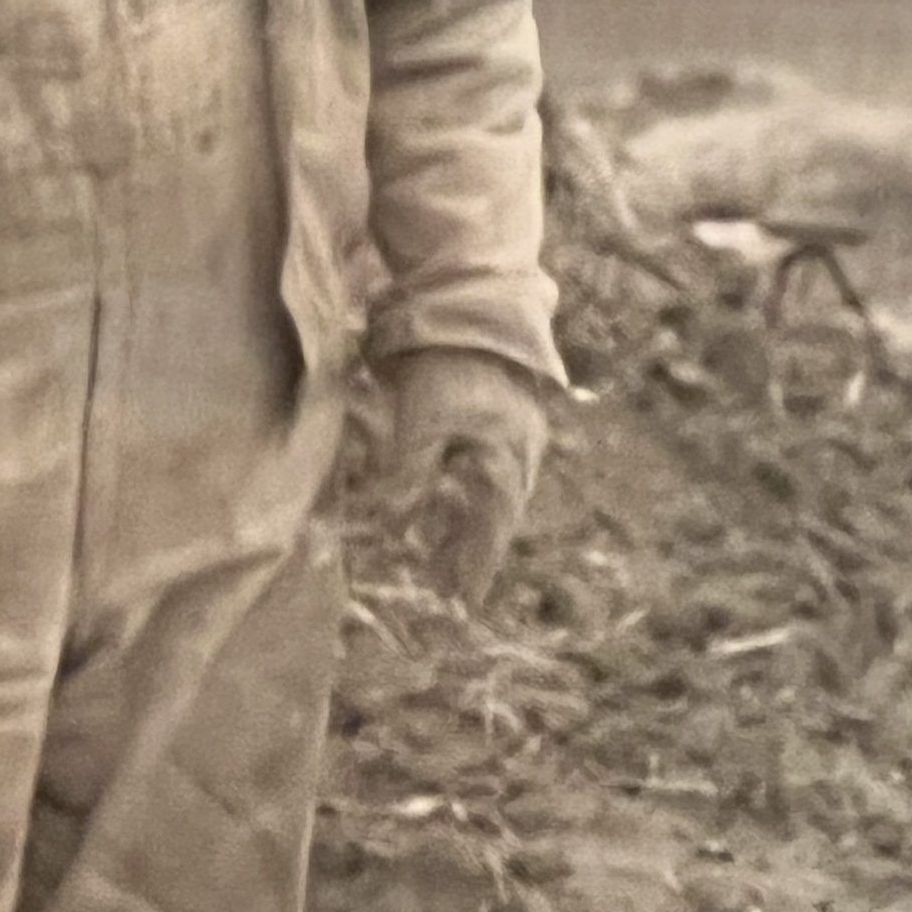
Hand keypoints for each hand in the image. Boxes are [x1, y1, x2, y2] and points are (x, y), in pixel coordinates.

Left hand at [378, 351, 547, 611]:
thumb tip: (396, 528)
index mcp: (504, 462)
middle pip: (491, 518)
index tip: (465, 604)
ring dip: (461, 524)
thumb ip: (410, 478)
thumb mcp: (420, 425)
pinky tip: (441, 502)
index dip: (476, 568)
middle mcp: (515, 453)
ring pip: (485, 494)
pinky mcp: (495, 417)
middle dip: (466, 552)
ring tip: (436, 555)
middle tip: (443, 590)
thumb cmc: (444, 366)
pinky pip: (482, 469)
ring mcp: (510, 434)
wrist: (468, 307)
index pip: (492, 531)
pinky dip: (462, 493)